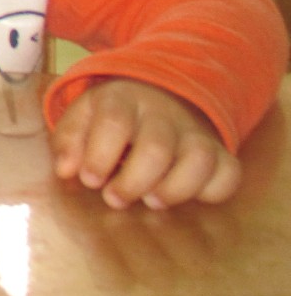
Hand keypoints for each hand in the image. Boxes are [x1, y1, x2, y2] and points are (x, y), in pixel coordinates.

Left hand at [51, 78, 241, 209]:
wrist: (158, 94)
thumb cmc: (112, 115)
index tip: (90, 179)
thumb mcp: (82, 115)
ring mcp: (194, 132)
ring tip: (152, 201)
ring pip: (198, 158)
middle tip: (115, 198)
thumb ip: (68, 140)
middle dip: (134, 181)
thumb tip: (66, 170)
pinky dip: (213, 191)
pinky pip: (229, 172)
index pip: (115, 121)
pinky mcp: (219, 152)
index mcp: (122, 99)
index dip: (99, 154)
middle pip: (156, 147)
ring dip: (175, 189)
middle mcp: (162, 113)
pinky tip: (188, 198)